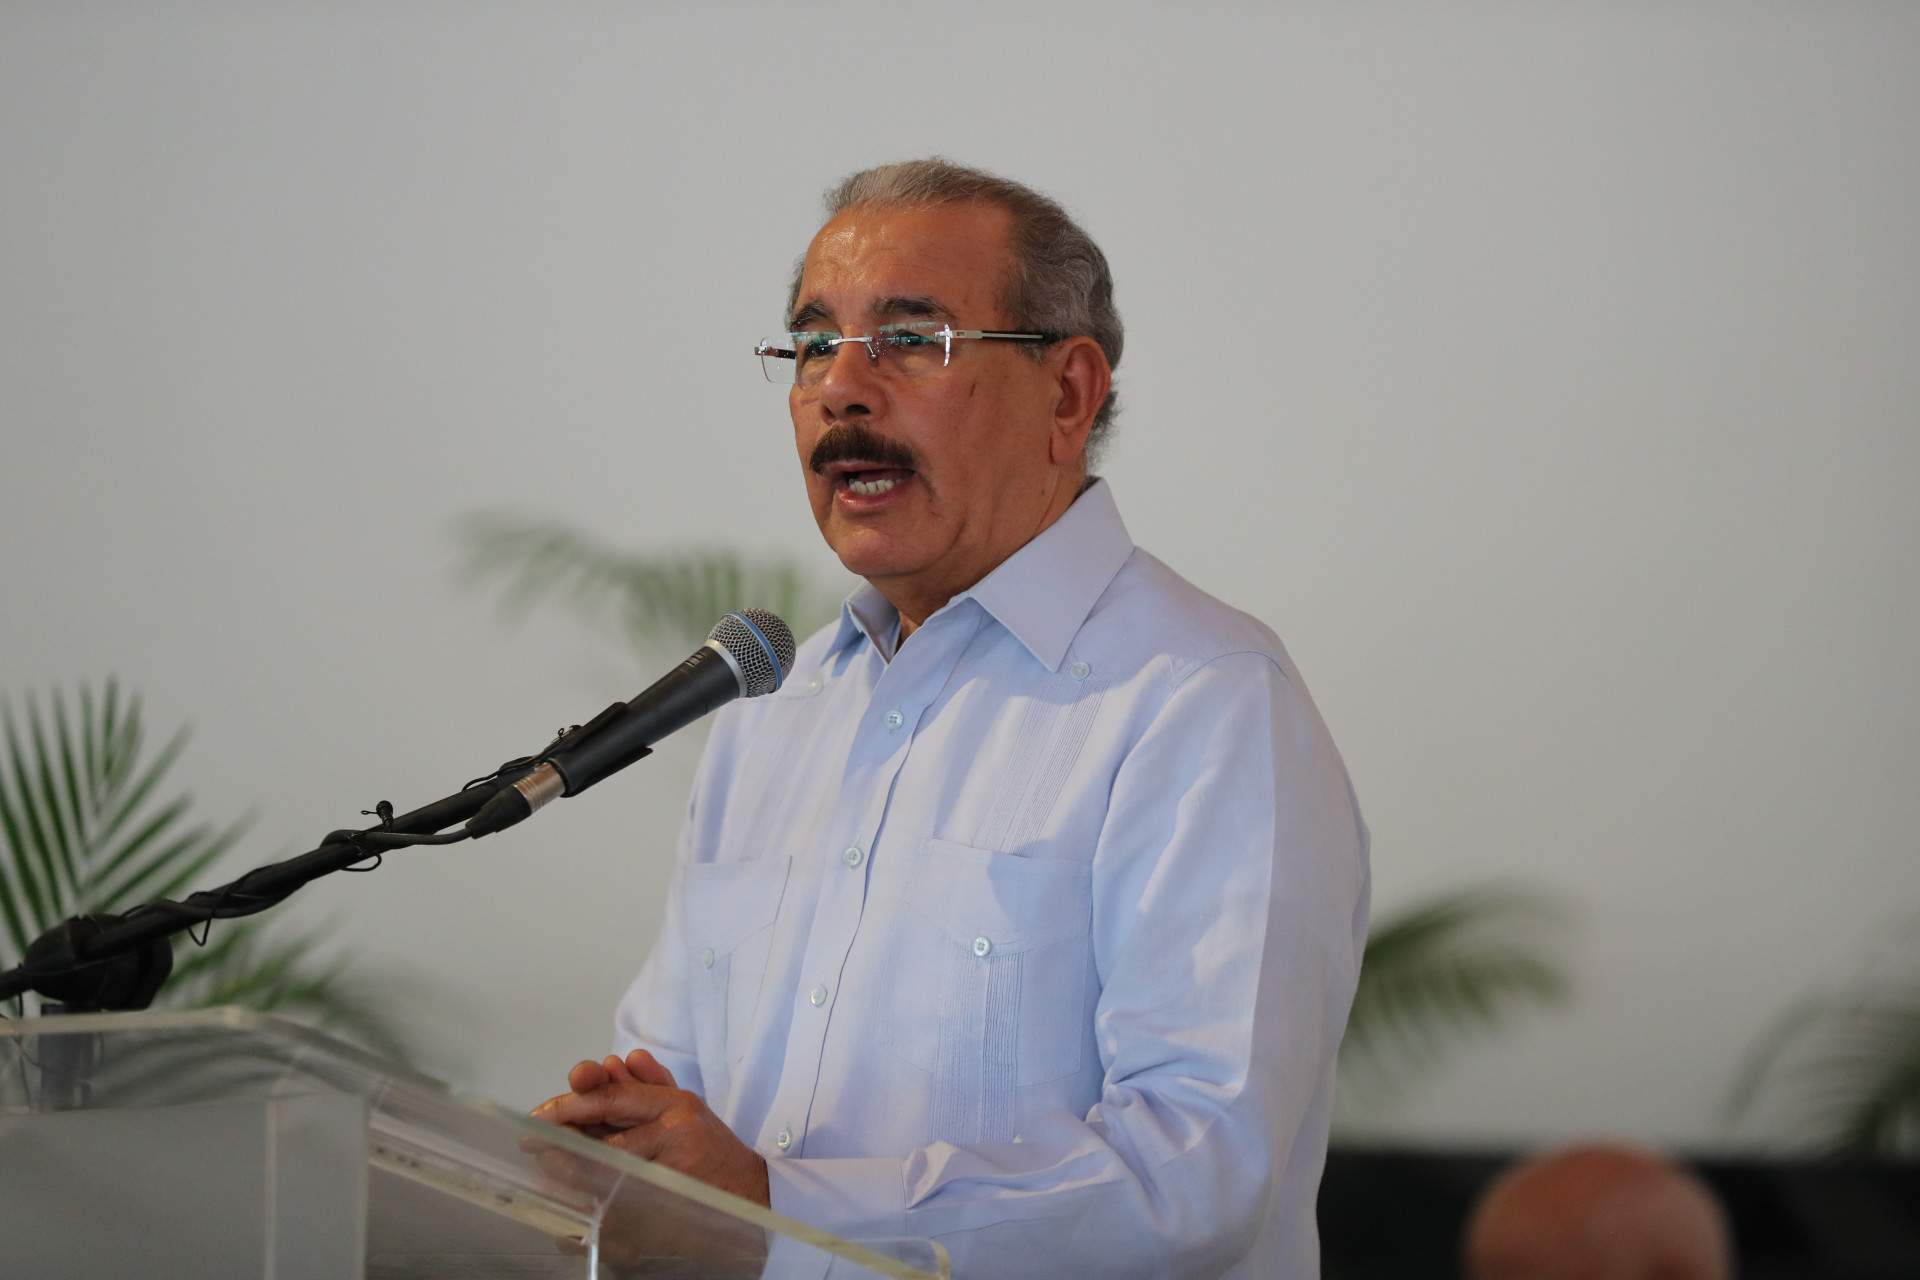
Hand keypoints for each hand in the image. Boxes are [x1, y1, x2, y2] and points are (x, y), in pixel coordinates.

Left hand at [532, 1049, 771, 1208]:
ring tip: (547, 1163)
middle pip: (605, 1128)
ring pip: (609, 1164)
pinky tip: (574, 1193)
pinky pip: (623, 1197)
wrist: (753, 1195)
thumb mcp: (687, 1110)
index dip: (570, 1104)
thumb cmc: (714, 1153)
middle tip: (532, 1138)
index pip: (612, 1096)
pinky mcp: (672, 1200)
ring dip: (571, 1164)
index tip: (539, 1115)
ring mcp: (674, 1167)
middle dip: (563, 1132)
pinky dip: (594, 1194)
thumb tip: (619, 1060)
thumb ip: (652, 1084)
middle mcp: (676, 1130)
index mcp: (677, 1105)